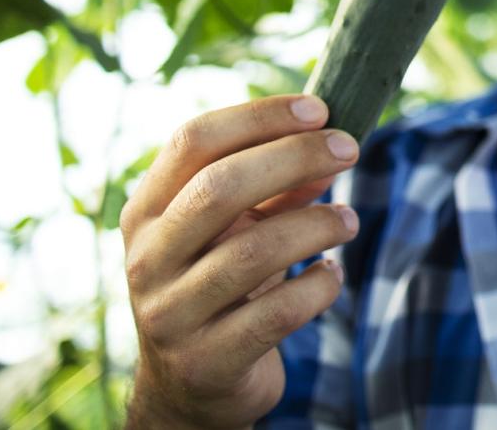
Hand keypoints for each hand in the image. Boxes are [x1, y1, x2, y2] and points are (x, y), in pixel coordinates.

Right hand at [121, 95, 359, 428]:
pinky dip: (317, 287)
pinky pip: (276, 313)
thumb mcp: (236, 230)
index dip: (259, 117)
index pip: (193, 142)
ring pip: (253, 251)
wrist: (188, 388)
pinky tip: (330, 275)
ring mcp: (171, 314)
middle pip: (219, 188)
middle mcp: (147, 259)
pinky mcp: (207, 361)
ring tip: (349, 220)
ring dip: (316, 225)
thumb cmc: (219, 286)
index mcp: (147, 212)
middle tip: (350, 149)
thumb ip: (276, 188)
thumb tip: (330, 146)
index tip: (319, 109)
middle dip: (295, 157)